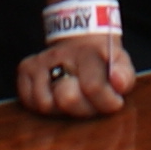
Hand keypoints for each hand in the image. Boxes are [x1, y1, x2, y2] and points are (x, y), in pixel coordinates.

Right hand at [15, 30, 136, 119]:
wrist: (81, 40)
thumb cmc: (103, 62)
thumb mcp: (121, 64)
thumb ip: (124, 76)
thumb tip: (117, 83)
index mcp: (88, 52)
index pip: (93, 86)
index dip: (106, 102)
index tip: (115, 101)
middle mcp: (61, 54)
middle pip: (67, 99)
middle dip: (83, 109)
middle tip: (90, 102)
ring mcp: (41, 61)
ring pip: (45, 104)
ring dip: (62, 109)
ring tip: (73, 99)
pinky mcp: (25, 68)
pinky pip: (29, 101)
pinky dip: (43, 105)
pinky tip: (56, 96)